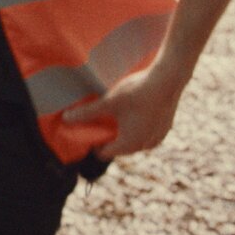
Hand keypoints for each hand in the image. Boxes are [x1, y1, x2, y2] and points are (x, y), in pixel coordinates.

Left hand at [61, 62, 190, 158]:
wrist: (168, 80)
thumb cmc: (137, 92)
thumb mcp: (108, 102)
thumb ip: (87, 113)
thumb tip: (65, 118)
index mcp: (130, 144)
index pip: (104, 153)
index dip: (93, 142)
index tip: (87, 128)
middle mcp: (145, 146)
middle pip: (119, 148)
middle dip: (107, 136)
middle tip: (98, 119)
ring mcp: (157, 138)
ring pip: (133, 141)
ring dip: (123, 131)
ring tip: (114, 114)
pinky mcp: (165, 129)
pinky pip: (145, 134)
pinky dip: (136, 127)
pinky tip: (132, 112)